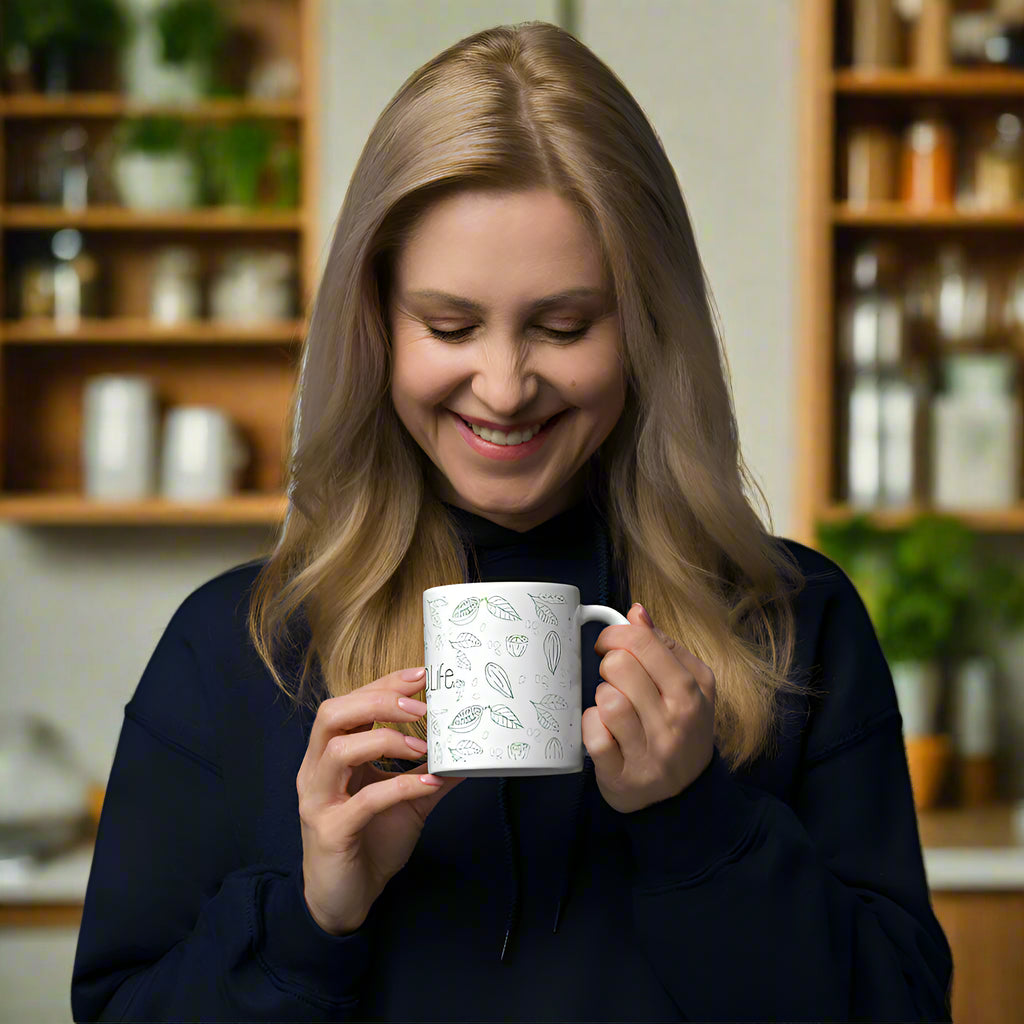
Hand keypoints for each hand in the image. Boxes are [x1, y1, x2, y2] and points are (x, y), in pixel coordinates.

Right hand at [297, 667, 462, 934]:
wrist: (345, 900)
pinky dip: (398, 787)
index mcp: (330, 755)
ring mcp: (319, 801)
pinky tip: (428, 785)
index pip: (348, 704)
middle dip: (378, 702)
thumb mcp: (406, 800)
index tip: (421, 674)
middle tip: (421, 707)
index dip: (383, 685)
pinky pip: (363, 802)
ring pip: (338, 751)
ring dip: (386, 740)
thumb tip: (469, 750)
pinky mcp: (331, 832)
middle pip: (332, 714)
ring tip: (424, 745)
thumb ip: (429, 772)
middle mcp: (317, 771)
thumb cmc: (369, 842)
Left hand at [582, 603, 714, 813]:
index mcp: (691, 692)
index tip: (609, 643)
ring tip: (614, 707)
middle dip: (609, 667)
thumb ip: (664, 646)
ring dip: (602, 699)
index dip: (616, 635)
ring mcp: (649, 753)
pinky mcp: (621, 776)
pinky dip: (591, 728)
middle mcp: (674, 723)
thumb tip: (636, 612)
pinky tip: (604, 731)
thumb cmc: (682, 729)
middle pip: (619, 667)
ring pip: (606, 701)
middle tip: (616, 680)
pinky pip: (592, 736)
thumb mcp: (689, 686)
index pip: (643, 643)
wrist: (686, 796)